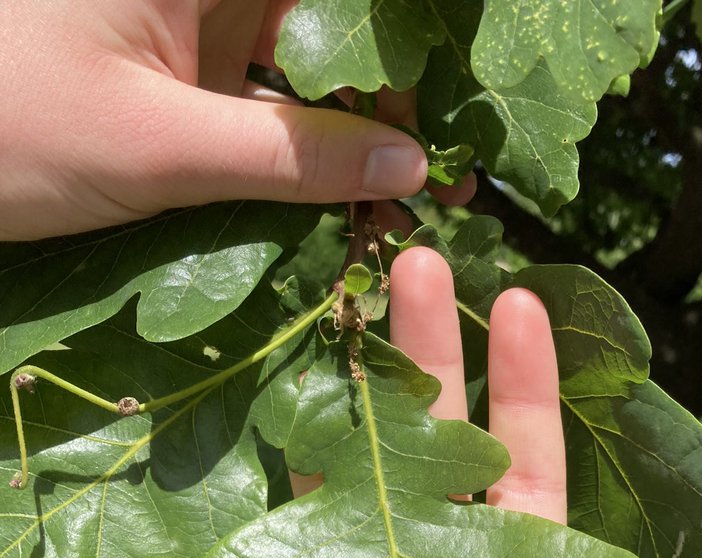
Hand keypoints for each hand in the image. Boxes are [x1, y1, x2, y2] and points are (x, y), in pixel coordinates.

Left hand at [0, 0, 431, 239]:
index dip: (410, 31)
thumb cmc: (8, 129)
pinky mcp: (174, 78)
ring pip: (304, 68)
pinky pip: (263, 108)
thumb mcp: (158, 148)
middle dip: (397, 93)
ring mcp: (187, 27)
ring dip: (358, 132)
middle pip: (332, 22)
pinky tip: (349, 199)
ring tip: (416, 197)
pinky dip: (305, 154)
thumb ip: (289, 157)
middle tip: (450, 170)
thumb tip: (408, 165)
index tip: (464, 88)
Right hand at [183, 245, 701, 557]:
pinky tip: (228, 461)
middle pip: (431, 468)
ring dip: (335, 418)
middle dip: (427, 369)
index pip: (523, 487)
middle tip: (418, 266)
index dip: (525, 401)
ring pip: (341, 500)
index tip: (524, 308)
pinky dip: (231, 549)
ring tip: (331, 328)